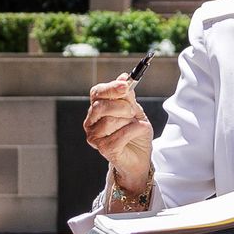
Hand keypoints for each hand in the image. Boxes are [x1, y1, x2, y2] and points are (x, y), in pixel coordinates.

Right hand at [81, 73, 153, 201]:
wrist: (141, 157)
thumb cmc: (135, 132)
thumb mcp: (134, 110)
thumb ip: (127, 96)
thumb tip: (123, 76)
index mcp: (97, 108)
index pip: (97, 92)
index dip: (110, 88)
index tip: (125, 85)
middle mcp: (91, 122)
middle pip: (100, 106)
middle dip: (121, 106)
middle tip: (132, 111)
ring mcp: (94, 136)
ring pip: (110, 121)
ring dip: (129, 121)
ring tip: (136, 125)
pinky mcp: (103, 149)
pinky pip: (120, 134)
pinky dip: (134, 130)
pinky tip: (138, 131)